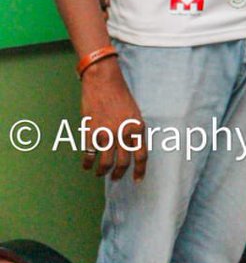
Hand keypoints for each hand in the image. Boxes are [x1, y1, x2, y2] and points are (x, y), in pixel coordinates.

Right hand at [79, 58, 146, 181]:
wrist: (103, 82)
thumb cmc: (121, 95)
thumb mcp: (135, 113)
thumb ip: (134, 131)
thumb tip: (130, 148)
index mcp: (138, 128)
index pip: (142, 156)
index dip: (140, 171)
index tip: (137, 180)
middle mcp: (124, 133)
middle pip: (123, 163)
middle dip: (119, 174)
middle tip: (116, 179)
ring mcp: (107, 134)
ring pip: (105, 163)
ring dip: (102, 172)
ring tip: (100, 173)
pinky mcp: (91, 132)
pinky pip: (89, 154)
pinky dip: (87, 163)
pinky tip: (87, 165)